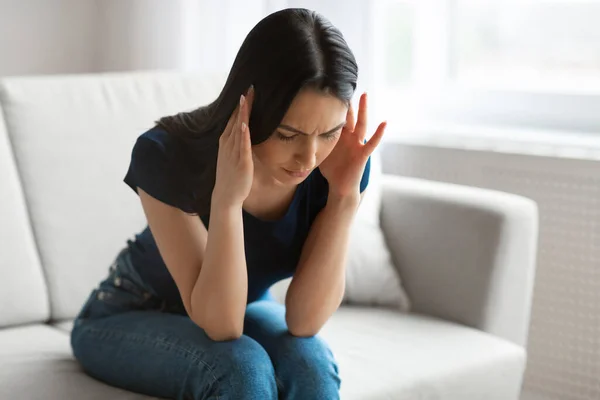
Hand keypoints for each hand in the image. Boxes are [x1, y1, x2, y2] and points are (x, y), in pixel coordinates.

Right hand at [212, 86, 254, 208]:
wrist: (226, 196)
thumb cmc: (231, 176)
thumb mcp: (233, 154)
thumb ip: (238, 142)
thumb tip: (245, 129)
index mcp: (227, 141)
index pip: (234, 119)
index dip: (240, 105)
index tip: (247, 90)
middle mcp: (229, 144)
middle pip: (236, 119)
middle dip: (242, 104)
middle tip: (249, 87)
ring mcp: (234, 153)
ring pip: (238, 129)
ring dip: (242, 114)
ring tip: (246, 98)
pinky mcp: (241, 163)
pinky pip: (242, 146)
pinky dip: (243, 134)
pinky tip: (245, 124)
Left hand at [319, 93, 385, 197]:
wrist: (340, 186)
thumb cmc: (331, 169)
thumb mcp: (320, 152)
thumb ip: (312, 141)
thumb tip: (294, 132)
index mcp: (339, 136)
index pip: (337, 117)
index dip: (334, 104)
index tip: (329, 88)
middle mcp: (349, 137)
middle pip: (350, 116)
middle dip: (348, 101)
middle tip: (345, 84)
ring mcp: (357, 144)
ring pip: (361, 124)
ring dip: (363, 110)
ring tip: (364, 96)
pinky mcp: (363, 154)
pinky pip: (372, 142)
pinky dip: (379, 133)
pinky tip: (384, 123)